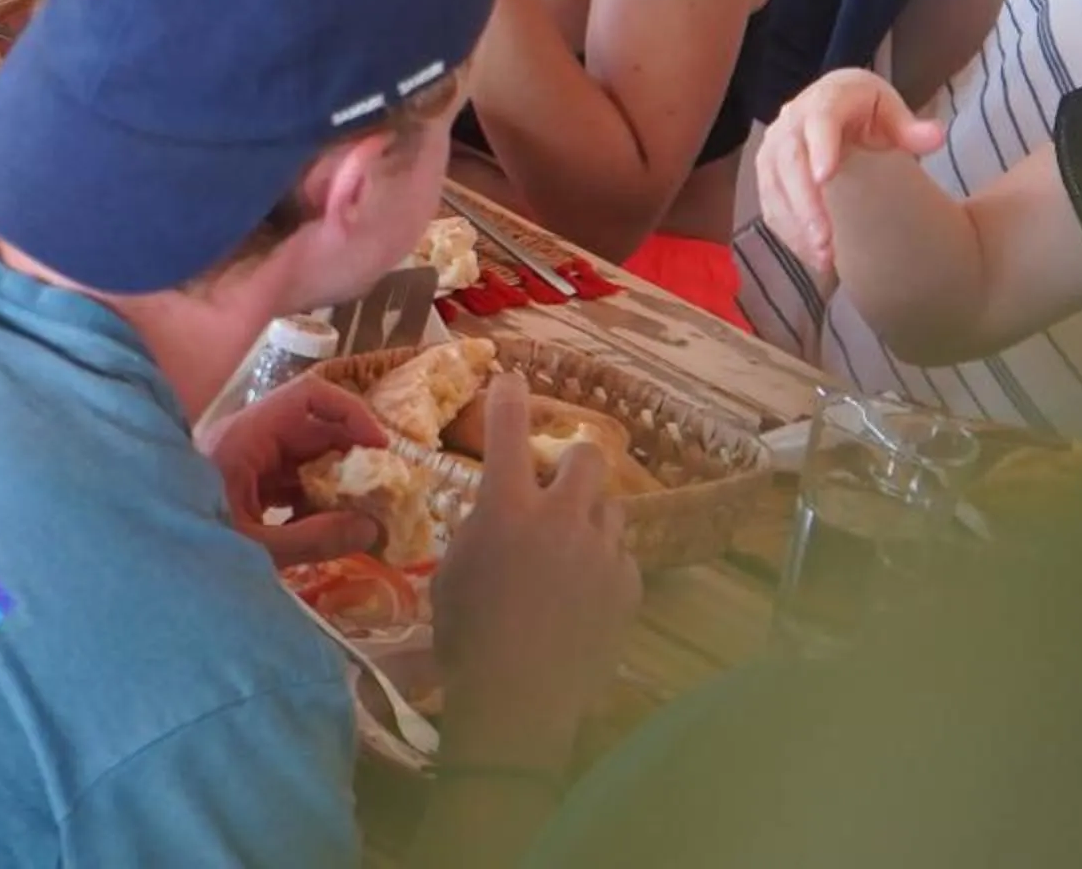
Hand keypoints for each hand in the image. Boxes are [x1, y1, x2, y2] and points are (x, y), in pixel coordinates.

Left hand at [202, 379, 388, 565]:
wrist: (143, 561)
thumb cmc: (188, 547)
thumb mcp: (256, 548)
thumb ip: (314, 539)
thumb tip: (369, 528)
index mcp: (247, 437)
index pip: (308, 396)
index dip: (351, 413)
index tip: (380, 449)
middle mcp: (248, 439)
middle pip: (312, 427)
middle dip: (351, 455)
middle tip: (383, 488)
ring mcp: (245, 461)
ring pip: (304, 456)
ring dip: (335, 480)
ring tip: (363, 512)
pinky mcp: (243, 484)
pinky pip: (290, 480)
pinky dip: (314, 498)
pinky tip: (327, 528)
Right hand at [431, 373, 642, 768]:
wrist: (518, 701)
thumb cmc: (467, 638)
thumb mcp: (453, 574)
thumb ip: (479, 531)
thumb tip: (494, 514)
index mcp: (507, 508)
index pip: (507, 431)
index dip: (507, 398)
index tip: (511, 379)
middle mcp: (560, 517)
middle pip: (586, 456)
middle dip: (573, 463)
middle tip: (556, 487)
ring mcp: (601, 551)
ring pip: (609, 506)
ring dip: (589, 518)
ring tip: (568, 553)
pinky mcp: (627, 586)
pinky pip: (619, 557)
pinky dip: (602, 566)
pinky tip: (582, 597)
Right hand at [755, 68, 945, 285]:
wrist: (837, 109)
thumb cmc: (868, 112)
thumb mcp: (891, 112)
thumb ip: (912, 128)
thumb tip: (934, 137)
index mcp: (827, 97)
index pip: (820, 118)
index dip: (820, 146)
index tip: (825, 177)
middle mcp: (792, 119)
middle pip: (789, 157)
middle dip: (804, 201)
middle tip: (825, 240)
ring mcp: (774, 147)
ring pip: (773, 184)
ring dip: (795, 223)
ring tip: (823, 258)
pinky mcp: (768, 174)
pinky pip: (771, 203)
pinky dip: (789, 232)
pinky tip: (812, 257)